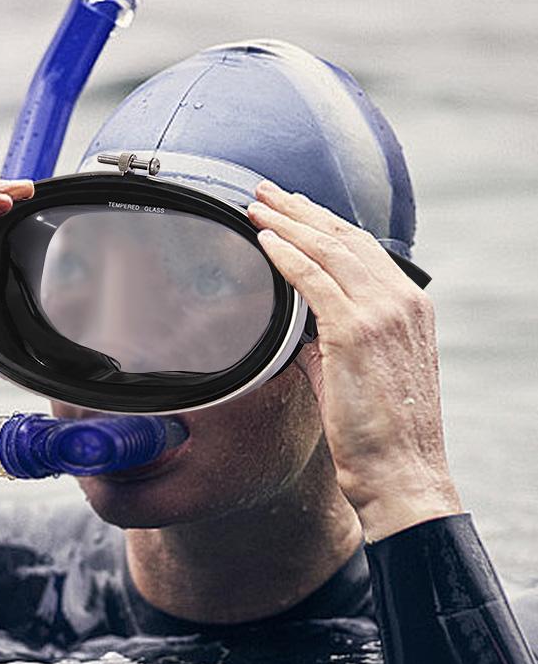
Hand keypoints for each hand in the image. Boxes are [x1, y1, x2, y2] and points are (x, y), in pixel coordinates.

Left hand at [246, 179, 462, 541]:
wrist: (402, 472)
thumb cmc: (378, 435)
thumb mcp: (357, 376)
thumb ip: (331, 343)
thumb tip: (297, 331)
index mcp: (408, 308)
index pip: (361, 251)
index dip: (323, 225)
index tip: (294, 209)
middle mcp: (401, 302)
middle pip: (344, 239)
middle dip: (301, 211)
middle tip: (266, 191)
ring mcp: (383, 314)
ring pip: (329, 251)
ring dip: (288, 224)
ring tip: (256, 205)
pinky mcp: (357, 332)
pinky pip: (315, 281)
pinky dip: (288, 256)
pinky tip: (265, 240)